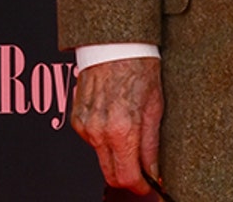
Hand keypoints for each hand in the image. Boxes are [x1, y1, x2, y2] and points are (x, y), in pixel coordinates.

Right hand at [72, 56, 164, 193]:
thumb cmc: (139, 70)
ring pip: (101, 157)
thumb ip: (152, 146)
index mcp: (121, 130)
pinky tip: (116, 117)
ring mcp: (84, 126)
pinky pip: (92, 141)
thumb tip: (154, 172)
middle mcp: (98, 131)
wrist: (115, 45)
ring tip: (131, 130)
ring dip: (117, 154)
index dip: (140, 187)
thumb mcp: (156, 108)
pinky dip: (105, 138)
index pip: (126, 177)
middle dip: (128, 177)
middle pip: (110, 174)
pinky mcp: (77, 119)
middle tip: (143, 170)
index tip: (148, 185)